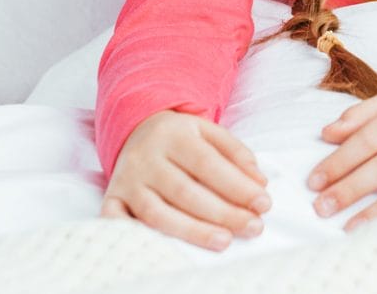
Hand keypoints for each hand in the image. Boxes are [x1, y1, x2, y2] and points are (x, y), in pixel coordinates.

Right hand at [99, 109, 271, 250]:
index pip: (208, 164)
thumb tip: (260, 182)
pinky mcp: (112, 198)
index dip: (237, 186)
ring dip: (192, 231)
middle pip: (185, 191)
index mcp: (174, 134)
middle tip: (253, 227)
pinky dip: (135, 236)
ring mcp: (127, 180)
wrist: (137, 128)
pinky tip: (164, 248)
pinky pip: (118, 222)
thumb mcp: (210, 131)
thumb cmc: (181, 137)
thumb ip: (237, 153)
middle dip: (222, 213)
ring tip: (225, 241)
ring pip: (157, 213)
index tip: (264, 204)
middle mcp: (147, 157)